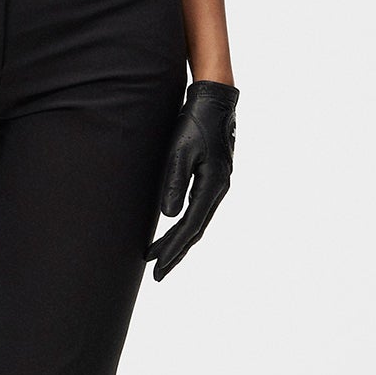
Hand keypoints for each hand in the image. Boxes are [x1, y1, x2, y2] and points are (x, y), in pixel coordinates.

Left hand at [146, 80, 237, 280]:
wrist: (214, 101)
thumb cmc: (195, 122)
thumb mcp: (180, 150)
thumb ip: (174, 182)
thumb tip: (168, 216)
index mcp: (213, 185)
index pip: (190, 226)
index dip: (173, 248)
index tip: (157, 267)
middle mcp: (218, 189)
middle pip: (195, 230)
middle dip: (175, 252)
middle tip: (157, 273)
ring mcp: (217, 185)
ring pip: (197, 222)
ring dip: (179, 240)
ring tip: (159, 256)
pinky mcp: (212, 179)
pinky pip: (198, 210)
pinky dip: (185, 225)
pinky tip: (174, 230)